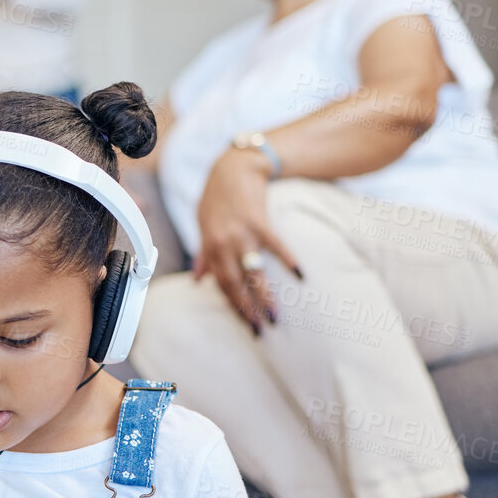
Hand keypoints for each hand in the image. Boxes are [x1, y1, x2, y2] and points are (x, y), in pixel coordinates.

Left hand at [194, 148, 302, 334]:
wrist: (234, 167)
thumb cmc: (217, 196)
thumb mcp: (203, 223)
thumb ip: (203, 253)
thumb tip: (197, 279)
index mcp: (210, 246)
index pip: (220, 283)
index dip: (232, 304)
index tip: (244, 322)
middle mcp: (224, 243)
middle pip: (235, 284)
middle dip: (246, 309)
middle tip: (258, 330)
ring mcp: (242, 233)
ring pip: (253, 273)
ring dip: (264, 297)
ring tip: (274, 317)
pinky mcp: (261, 222)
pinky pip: (275, 246)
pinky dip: (288, 260)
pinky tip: (300, 276)